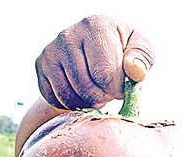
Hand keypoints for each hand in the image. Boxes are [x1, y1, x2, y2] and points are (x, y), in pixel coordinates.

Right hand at [35, 15, 153, 109]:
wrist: (97, 50)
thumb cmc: (124, 52)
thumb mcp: (142, 51)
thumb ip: (142, 59)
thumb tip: (135, 71)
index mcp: (95, 26)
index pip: (104, 74)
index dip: (116, 89)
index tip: (121, 86)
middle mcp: (68, 34)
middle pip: (85, 88)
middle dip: (102, 98)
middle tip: (109, 92)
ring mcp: (51, 50)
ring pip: (69, 96)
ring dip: (87, 103)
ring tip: (97, 92)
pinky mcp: (41, 65)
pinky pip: (54, 98)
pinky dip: (71, 105)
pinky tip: (82, 95)